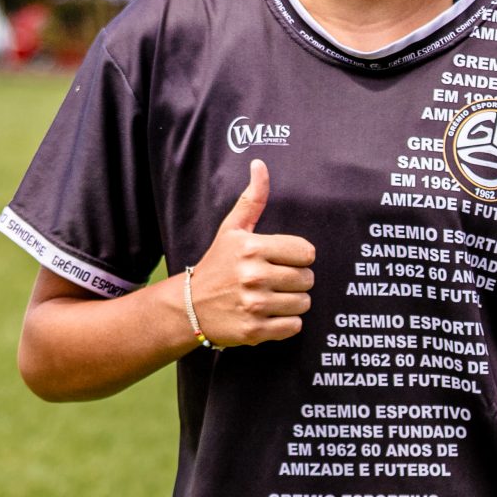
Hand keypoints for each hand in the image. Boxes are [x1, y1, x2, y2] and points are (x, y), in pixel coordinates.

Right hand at [188, 160, 315, 347]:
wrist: (189, 306)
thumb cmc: (217, 264)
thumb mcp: (232, 230)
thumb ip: (252, 199)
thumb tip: (260, 164)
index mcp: (252, 248)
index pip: (307, 252)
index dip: (298, 257)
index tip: (283, 259)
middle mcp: (254, 276)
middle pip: (307, 279)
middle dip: (296, 280)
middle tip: (276, 280)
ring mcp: (254, 305)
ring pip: (304, 303)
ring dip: (292, 302)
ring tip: (272, 297)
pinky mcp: (255, 331)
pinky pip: (294, 326)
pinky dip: (286, 324)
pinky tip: (269, 315)